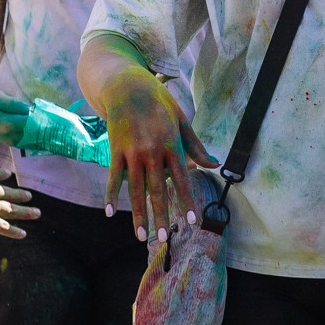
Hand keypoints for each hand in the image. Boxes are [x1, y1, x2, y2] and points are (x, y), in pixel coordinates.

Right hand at [0, 166, 37, 237]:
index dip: (1, 175)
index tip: (9, 173)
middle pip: (6, 192)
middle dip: (18, 194)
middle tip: (30, 195)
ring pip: (10, 209)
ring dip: (24, 211)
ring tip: (37, 213)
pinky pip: (4, 227)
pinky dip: (14, 231)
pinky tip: (24, 234)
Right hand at [100, 65, 214, 241]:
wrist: (128, 86)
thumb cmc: (159, 103)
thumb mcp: (182, 120)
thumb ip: (195, 146)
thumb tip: (215, 164)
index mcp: (171, 145)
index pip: (181, 180)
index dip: (186, 202)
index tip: (191, 223)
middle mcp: (152, 152)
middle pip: (157, 190)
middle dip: (161, 216)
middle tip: (165, 239)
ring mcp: (131, 152)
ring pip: (135, 189)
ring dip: (138, 214)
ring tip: (141, 235)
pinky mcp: (115, 151)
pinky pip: (113, 177)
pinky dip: (110, 194)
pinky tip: (109, 212)